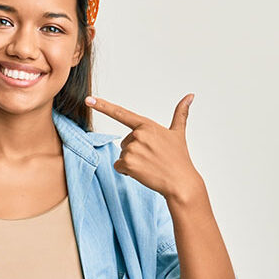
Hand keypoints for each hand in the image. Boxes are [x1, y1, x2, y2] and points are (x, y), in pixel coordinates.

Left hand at [85, 94, 203, 201]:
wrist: (180, 182)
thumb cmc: (179, 158)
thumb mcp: (178, 133)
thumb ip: (180, 113)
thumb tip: (190, 96)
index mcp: (147, 125)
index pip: (121, 113)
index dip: (103, 106)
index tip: (88, 99)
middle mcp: (138, 135)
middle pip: (125, 142)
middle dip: (135, 151)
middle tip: (152, 158)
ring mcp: (132, 149)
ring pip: (122, 155)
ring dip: (133, 162)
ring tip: (150, 166)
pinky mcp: (128, 163)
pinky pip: (119, 166)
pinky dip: (127, 171)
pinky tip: (143, 173)